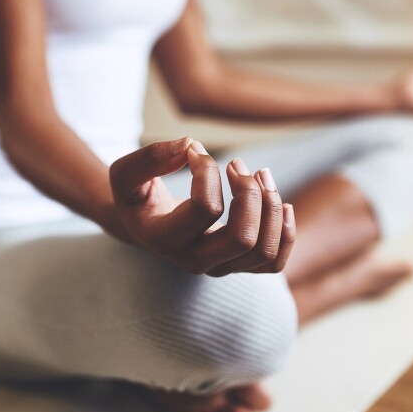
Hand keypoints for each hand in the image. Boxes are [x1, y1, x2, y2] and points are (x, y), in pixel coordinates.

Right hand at [109, 137, 295, 276]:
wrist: (142, 225)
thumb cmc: (136, 196)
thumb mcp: (127, 173)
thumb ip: (151, 157)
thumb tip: (190, 145)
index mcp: (166, 240)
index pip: (206, 209)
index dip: (208, 171)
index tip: (195, 149)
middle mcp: (194, 261)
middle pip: (243, 239)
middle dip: (250, 194)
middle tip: (238, 164)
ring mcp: (219, 267)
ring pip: (265, 251)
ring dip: (272, 208)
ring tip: (261, 174)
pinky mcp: (237, 264)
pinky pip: (275, 262)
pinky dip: (285, 232)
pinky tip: (282, 203)